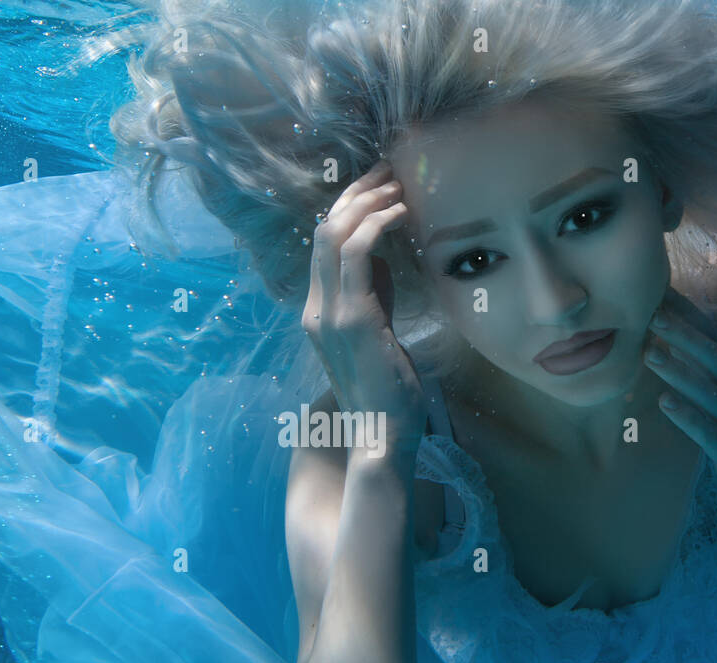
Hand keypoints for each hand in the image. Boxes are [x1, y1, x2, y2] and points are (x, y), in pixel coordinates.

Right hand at [302, 159, 426, 463]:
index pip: (323, 245)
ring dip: (369, 202)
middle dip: (357, 193)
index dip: (349, 208)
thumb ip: (374, 293)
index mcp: (318, 312)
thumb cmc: (388, 391)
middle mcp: (315, 309)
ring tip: (398, 185)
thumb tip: (382, 254)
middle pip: (324, 229)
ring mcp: (329, 313)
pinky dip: (377, 224)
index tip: (380, 186)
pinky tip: (401, 214)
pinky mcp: (352, 319)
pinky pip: (356, 254)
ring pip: (335, 234)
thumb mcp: (378, 330)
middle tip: (390, 171)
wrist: (381, 435)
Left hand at [642, 290, 716, 537]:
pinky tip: (664, 404)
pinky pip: (713, 435)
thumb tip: (681, 371)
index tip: (668, 299)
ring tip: (649, 354)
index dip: (698, 325)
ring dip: (681, 373)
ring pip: (715, 395)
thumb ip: (715, 394)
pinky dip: (690, 418)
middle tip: (653, 314)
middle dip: (688, 337)